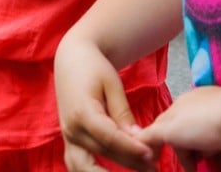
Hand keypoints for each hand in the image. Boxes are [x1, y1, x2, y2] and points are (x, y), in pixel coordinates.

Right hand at [55, 37, 156, 171]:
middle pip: (102, 154)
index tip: (151, 154)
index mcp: (82, 111)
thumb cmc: (94, 67)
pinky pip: (78, 165)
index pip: (109, 138)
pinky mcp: (69, 140)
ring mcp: (68, 137)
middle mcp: (71, 129)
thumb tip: (138, 139)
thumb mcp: (112, 83)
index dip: (130, 148)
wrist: (72, 58)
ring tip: (138, 170)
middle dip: (128, 163)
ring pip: (85, 167)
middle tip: (152, 166)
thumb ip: (122, 113)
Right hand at [136, 86, 220, 168]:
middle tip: (188, 168)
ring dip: (194, 152)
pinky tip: (214, 152)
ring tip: (201, 161)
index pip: (158, 127)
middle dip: (180, 152)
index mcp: (175, 108)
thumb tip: (134, 137)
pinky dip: (208, 148)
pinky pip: (209, 138)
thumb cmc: (202, 124)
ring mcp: (207, 113)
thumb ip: (151, 134)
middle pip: (177, 135)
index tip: (155, 163)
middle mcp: (189, 108)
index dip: (155, 146)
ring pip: (194, 139)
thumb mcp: (170, 130)